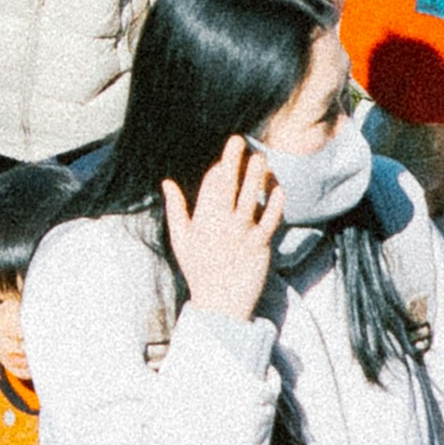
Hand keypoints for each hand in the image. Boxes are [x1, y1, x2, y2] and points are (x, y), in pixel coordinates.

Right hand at [165, 136, 279, 319]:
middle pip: (230, 182)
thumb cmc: (198, 269)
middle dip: (234, 158)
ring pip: (252, 195)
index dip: (220, 167)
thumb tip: (166, 182)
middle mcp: (223, 221)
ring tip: (262, 158)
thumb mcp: (180, 239)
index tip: (225, 158)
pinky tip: (277, 188)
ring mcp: (244, 232)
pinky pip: (272, 218)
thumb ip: (175, 208)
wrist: (221, 304)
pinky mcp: (261, 244)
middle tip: (241, 140)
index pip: (211, 183)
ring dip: (257, 173)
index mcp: (203, 218)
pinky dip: (275, 200)